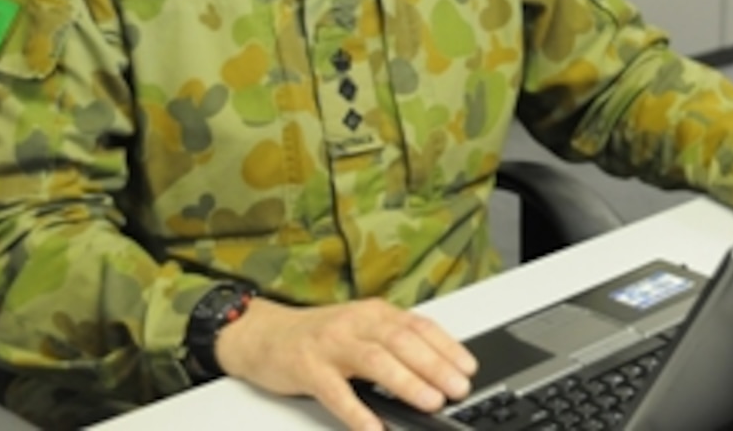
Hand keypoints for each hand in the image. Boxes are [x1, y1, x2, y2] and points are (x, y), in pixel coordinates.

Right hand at [214, 295, 477, 430]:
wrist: (263, 334)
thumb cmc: (319, 335)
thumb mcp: (360, 328)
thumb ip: (392, 343)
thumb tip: (435, 367)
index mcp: (374, 313)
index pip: (418, 326)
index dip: (447, 347)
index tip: (468, 368)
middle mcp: (356, 324)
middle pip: (402, 342)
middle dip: (435, 366)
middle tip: (457, 389)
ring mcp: (331, 345)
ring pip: (376, 362)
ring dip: (407, 383)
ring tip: (430, 402)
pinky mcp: (308, 368)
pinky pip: (336, 392)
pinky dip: (358, 412)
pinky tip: (374, 428)